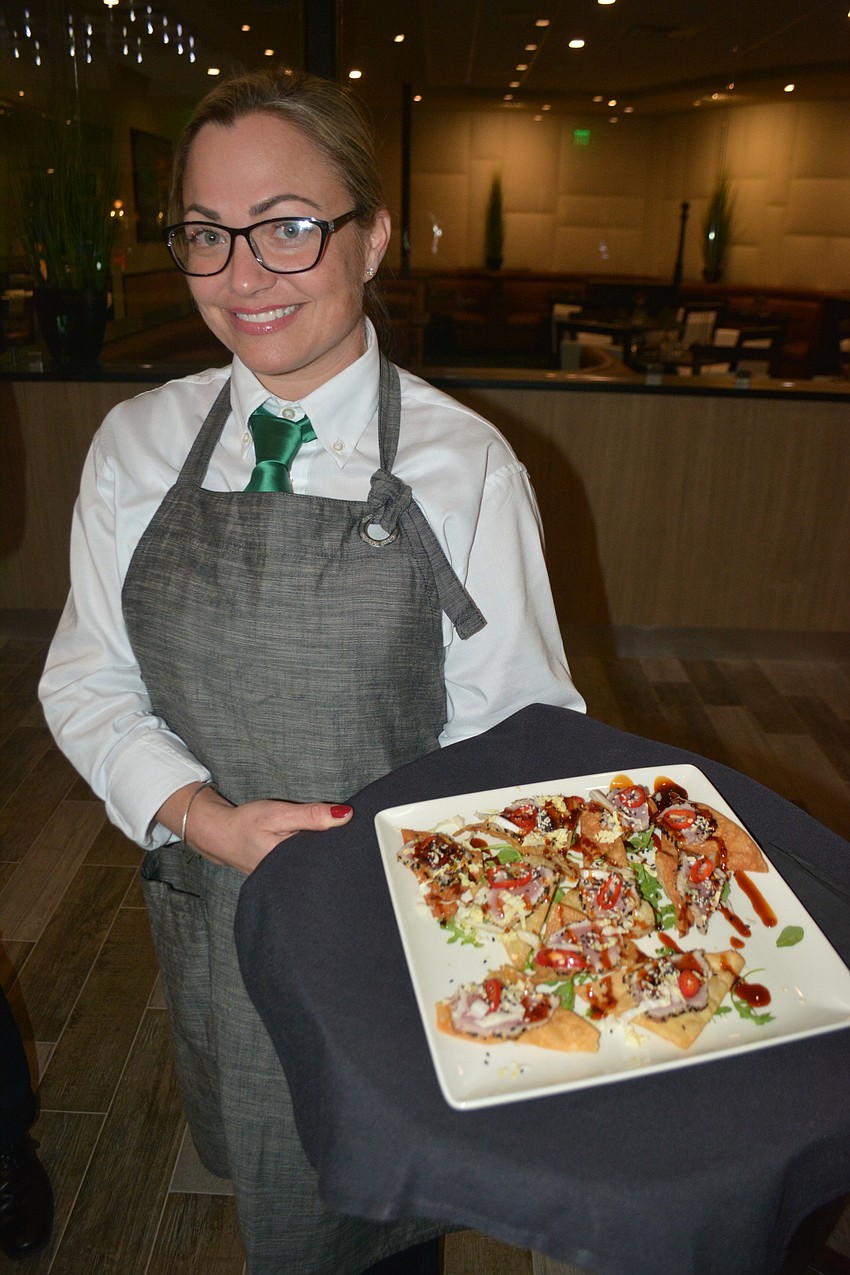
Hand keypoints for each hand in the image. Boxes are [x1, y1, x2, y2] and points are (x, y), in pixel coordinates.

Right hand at [158, 783, 352, 873]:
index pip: (328, 858)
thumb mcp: (278, 813)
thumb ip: (310, 815)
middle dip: (339, 852)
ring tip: (341, 842)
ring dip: (327, 854)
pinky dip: (315, 856)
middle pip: (325, 865)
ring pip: (316, 865)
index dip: (345, 846)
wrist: (218, 834)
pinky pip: (307, 865)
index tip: (360, 833)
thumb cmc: (246, 823)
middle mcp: (291, 877)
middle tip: (355, 836)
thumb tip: (345, 815)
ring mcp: (288, 878)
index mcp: (290, 865)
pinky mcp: (285, 874)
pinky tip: (322, 848)